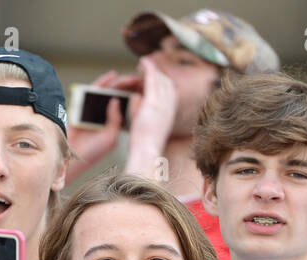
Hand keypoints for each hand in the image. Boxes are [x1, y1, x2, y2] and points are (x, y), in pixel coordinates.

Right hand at [65, 70, 138, 184]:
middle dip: (129, 88)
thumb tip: (116, 100)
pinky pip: (94, 91)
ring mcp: (93, 111)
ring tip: (130, 78)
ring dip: (119, 84)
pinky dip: (103, 82)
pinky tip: (113, 76)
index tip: (146, 90)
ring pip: (108, 93)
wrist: (71, 158)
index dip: (135, 98)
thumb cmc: (92, 152)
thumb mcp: (110, 137)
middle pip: (118, 97)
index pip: (126, 108)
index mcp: (113, 125)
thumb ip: (115, 119)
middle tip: (140, 80)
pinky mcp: (82, 107)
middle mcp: (104, 116)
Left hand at [124, 58, 176, 177]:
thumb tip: (136, 97)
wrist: (148, 150)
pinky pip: (152, 80)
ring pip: (160, 79)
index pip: (170, 92)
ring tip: (144, 62)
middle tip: (148, 66)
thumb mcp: (148, 125)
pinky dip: (148, 70)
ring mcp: (162, 103)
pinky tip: (143, 63)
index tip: (156, 76)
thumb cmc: (146, 144)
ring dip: (153, 69)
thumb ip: (143, 109)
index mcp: (169, 113)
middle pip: (167, 82)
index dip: (163, 82)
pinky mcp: (152, 101)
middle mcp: (169, 106)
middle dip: (159, 72)